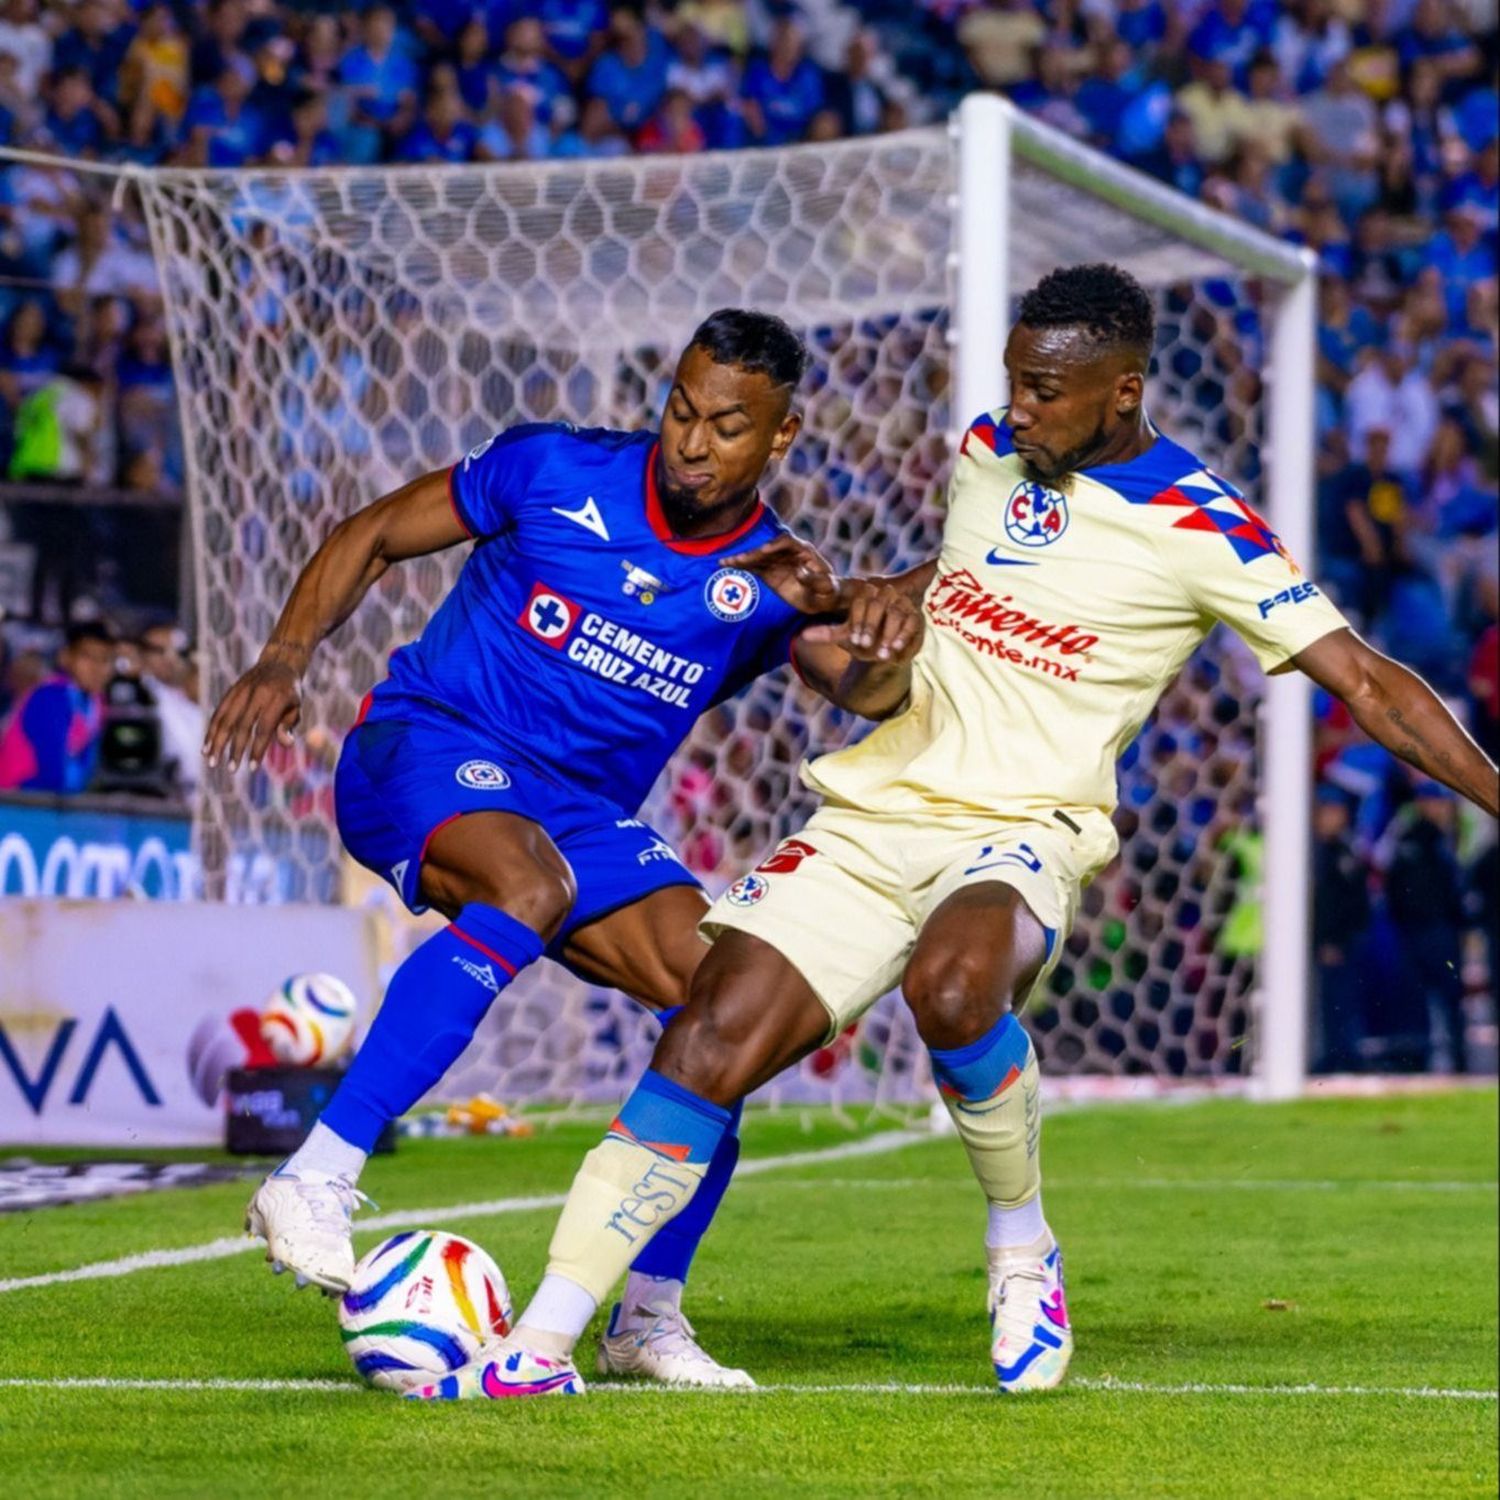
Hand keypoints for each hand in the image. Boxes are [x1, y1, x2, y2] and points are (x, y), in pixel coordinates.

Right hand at [202, 655, 302, 769]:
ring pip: (225, 719)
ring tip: (212, 761)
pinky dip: (211, 731)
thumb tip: (285, 744)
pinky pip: (218, 713)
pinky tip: (206, 747)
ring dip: (217, 742)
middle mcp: (256, 694)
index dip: (257, 748)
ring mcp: (241, 691)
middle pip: (242, 726)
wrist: (277, 664)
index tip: (252, 767)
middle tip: (231, 769)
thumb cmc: (290, 692)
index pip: (264, 728)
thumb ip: (289, 725)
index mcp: (276, 698)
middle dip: (235, 749)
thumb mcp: (296, 707)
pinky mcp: (231, 692)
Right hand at [722, 535, 844, 616]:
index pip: (788, 542)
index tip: (764, 550)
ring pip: (758, 557)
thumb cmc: (829, 593)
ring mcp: (778, 561)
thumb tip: (799, 572)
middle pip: (768, 548)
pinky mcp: (770, 571)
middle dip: (754, 553)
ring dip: (743, 559)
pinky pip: (754, 566)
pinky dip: (742, 566)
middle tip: (739, 559)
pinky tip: (726, 565)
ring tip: (726, 561)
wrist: (825, 599)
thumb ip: (815, 580)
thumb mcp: (827, 589)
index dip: (775, 544)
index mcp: (805, 551)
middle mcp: (789, 552)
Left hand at [800, 579, 922, 663]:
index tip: (854, 640)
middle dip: (871, 625)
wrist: (884, 653)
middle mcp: (886, 595)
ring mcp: (903, 604)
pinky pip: (912, 622)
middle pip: (878, 602)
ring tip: (881, 654)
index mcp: (867, 596)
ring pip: (896, 612)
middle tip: (864, 645)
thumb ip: (827, 634)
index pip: (861, 600)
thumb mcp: (846, 638)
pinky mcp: (916, 617)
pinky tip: (894, 650)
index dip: (857, 620)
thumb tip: (802, 636)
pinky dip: (902, 636)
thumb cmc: (865, 641)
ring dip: (887, 634)